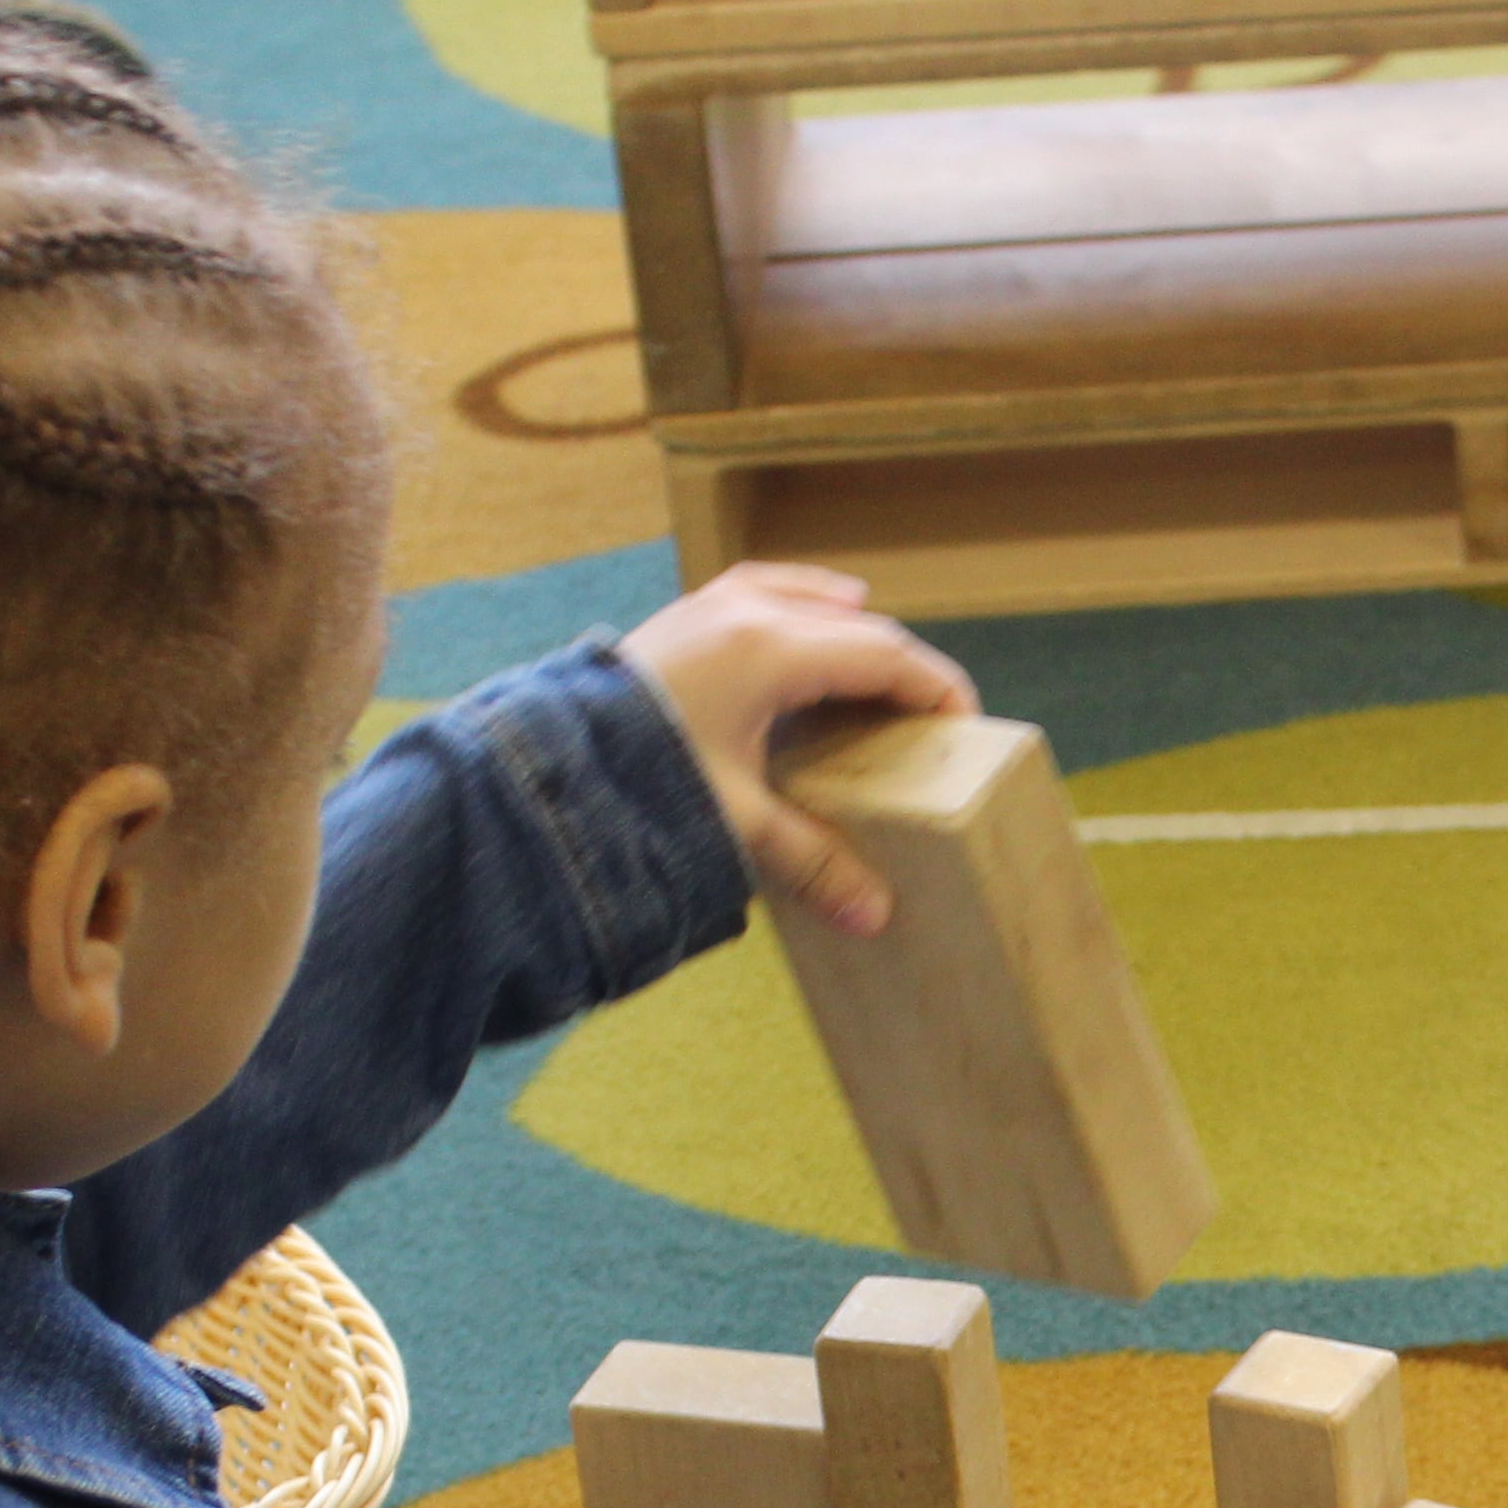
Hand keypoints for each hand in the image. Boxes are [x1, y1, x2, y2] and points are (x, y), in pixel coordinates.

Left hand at [623, 563, 975, 937]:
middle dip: (899, 671)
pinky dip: (804, 603)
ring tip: (880, 676)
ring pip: (810, 602)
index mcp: (772, 649)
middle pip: (855, 627)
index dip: (934, 687)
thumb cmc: (635, 781)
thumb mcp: (735, 822)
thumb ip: (812, 862)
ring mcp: (710, 607)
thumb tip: (875, 915)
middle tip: (927, 725)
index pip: (884, 654)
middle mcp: (746, 612)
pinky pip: (766, 592)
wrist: (540, 767)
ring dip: (854, 636)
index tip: (966, 724)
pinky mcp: (683, 618)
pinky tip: (822, 605)